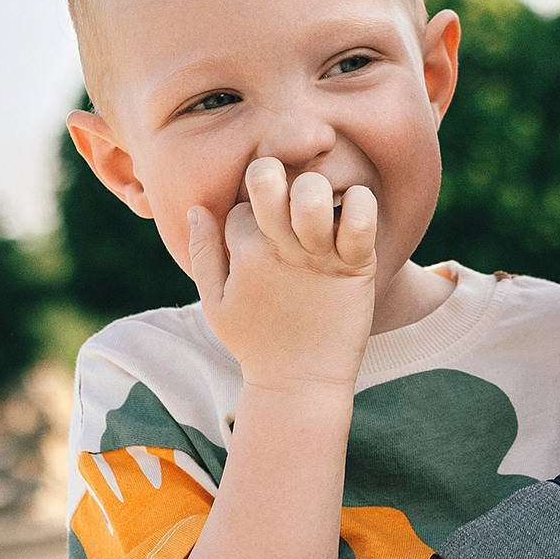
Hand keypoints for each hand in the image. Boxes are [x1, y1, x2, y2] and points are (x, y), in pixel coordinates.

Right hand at [187, 157, 378, 394]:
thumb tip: (196, 209)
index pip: (243, 202)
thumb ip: (203, 252)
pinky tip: (356, 213)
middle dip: (276, 175)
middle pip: (267, 178)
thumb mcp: (215, 302)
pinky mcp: (354, 266)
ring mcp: (317, 255)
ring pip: (312, 192)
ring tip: (324, 206)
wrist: (300, 383)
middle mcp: (277, 247)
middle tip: (292, 197)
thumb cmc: (256, 342)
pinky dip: (362, 205)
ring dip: (318, 188)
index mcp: (243, 251)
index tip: (268, 229)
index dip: (255, 208)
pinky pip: (360, 220)